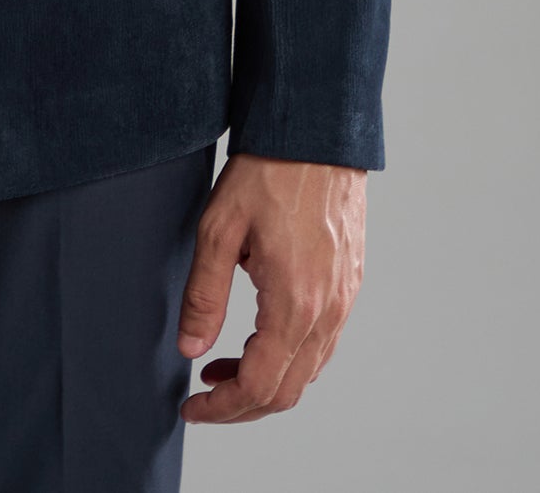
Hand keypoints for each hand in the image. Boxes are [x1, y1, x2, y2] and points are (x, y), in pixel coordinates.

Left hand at [176, 153, 365, 422]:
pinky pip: (322, 344)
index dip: (221, 409)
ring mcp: (344, 299)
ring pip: (308, 372)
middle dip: (241, 407)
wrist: (318, 131)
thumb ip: (204, 294)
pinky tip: (259, 338)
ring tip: (221, 368)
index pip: (258, 387)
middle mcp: (327, 311)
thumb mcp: (219, 227)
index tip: (190, 409)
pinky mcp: (349, 284)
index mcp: (294, 304)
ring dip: (265, 383)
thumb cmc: (268, 170)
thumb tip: (190, 349)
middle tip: (203, 400)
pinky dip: (289, 358)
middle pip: (286, 392)